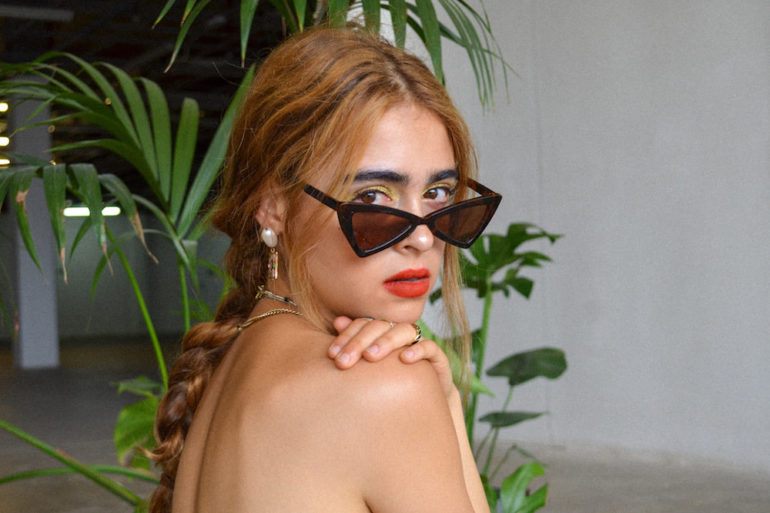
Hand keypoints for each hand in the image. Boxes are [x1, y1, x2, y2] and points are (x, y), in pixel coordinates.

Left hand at [329, 316, 454, 399]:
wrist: (422, 409)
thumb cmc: (389, 387)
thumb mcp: (368, 370)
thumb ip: (354, 345)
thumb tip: (336, 321)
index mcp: (381, 333)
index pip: (363, 325)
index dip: (347, 336)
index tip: (332, 355)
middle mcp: (399, 334)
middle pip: (380, 326)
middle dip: (360, 342)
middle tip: (344, 361)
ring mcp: (419, 343)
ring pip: (404, 331)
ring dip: (386, 341)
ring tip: (370, 357)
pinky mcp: (437, 358)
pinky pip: (429, 347)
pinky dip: (417, 350)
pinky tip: (404, 359)